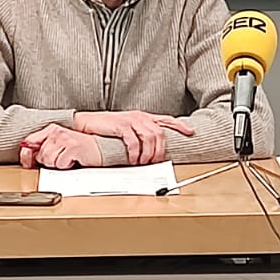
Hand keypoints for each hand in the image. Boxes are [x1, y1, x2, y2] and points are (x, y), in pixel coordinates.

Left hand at [19, 124, 102, 169]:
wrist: (100, 149)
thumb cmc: (79, 150)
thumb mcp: (57, 147)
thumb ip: (40, 148)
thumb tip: (25, 152)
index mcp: (51, 129)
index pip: (29, 141)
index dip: (27, 155)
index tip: (31, 161)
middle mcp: (57, 131)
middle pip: (40, 155)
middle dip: (48, 162)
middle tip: (60, 159)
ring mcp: (65, 138)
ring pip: (48, 160)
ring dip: (57, 165)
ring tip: (67, 160)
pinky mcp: (73, 146)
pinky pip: (60, 163)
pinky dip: (66, 166)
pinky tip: (73, 161)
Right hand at [71, 111, 192, 164]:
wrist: (88, 123)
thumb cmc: (108, 128)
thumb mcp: (128, 129)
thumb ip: (141, 135)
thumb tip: (152, 150)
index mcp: (144, 117)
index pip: (167, 120)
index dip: (180, 126)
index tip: (190, 132)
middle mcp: (140, 117)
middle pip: (160, 133)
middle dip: (160, 150)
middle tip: (155, 162)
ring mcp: (131, 120)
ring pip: (150, 138)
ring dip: (149, 153)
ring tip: (143, 162)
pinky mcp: (121, 125)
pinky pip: (134, 141)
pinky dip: (136, 152)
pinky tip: (133, 159)